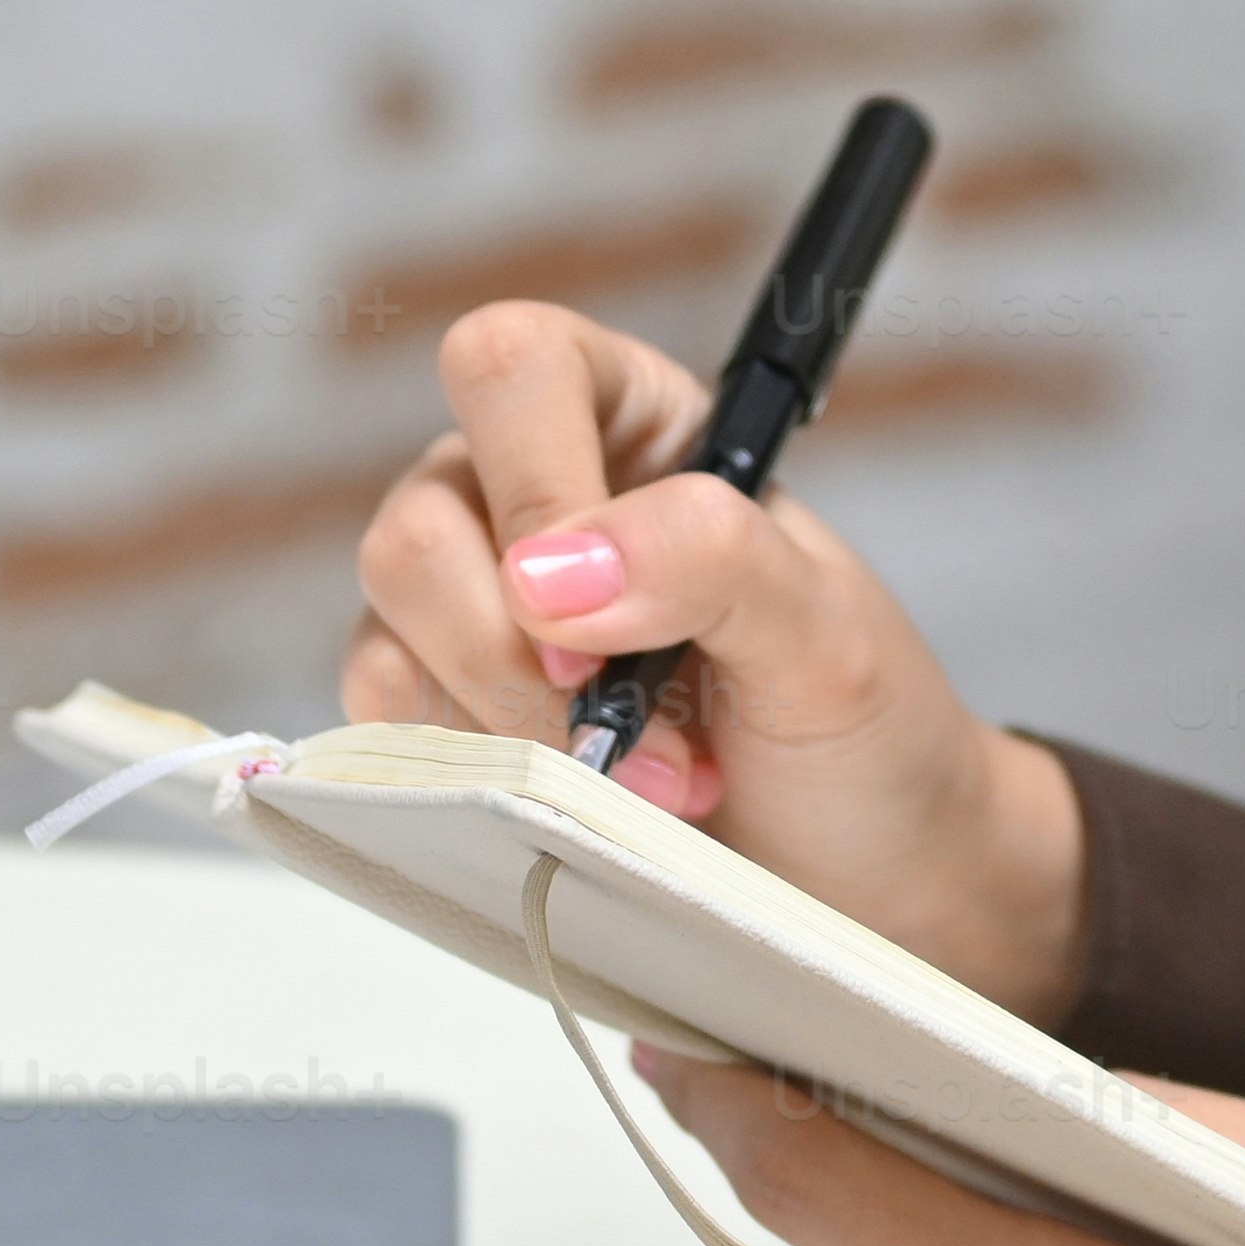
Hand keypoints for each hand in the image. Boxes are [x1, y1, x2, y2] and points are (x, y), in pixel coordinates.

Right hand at [343, 296, 1089, 1015]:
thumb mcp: (828, 636)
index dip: (535, 491)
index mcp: (635, 423)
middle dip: (522, 655)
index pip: (513, 367)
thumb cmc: (858, 733)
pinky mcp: (436, 697)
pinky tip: (576, 799)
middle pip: (423, 513)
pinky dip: (476, 767)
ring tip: (646, 778)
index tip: (603, 628)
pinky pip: (382, 704)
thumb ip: (712, 560)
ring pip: (392, 610)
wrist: (862, 878)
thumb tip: (552, 570)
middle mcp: (529, 488)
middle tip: (645, 736)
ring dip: (515, 723)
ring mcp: (469, 592)